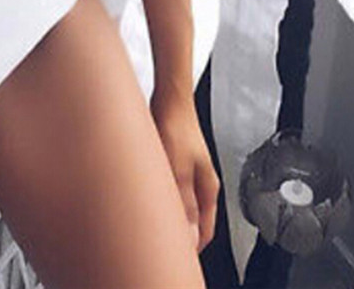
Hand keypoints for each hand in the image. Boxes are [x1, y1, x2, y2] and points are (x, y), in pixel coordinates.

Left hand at [150, 89, 219, 252]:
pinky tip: (145, 195)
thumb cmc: (177, 126)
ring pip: (179, 203)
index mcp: (208, 187)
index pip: (205, 230)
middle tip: (159, 240)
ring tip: (150, 220)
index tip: (177, 255)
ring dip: (167, 213)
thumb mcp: (179, 169)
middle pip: (192, 218)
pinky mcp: (173, 161)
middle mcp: (200, 181)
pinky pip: (169, 189)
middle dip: (177, 232)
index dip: (191, 246)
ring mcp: (186, 170)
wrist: (170, 98)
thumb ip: (183, 202)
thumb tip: (188, 232)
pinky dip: (159, 196)